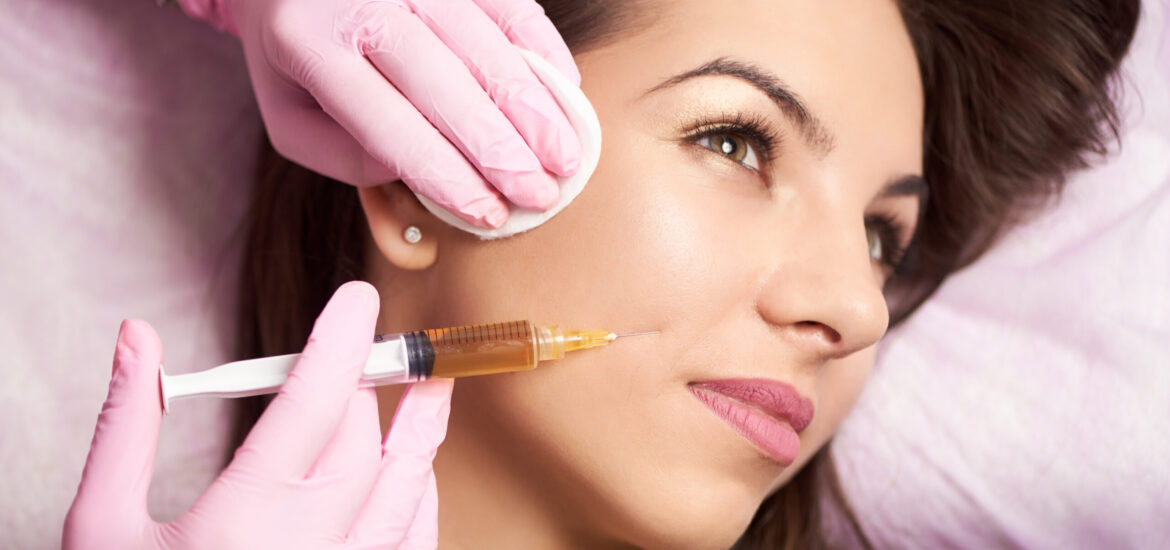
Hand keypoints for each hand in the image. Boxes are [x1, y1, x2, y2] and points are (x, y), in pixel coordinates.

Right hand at [64, 282, 454, 548]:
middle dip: (366, 388)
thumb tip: (140, 339)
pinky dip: (420, 503)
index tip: (358, 299)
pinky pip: (410, 547)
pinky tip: (421, 477)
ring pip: (403, 493)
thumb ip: (128, 426)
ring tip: (436, 387)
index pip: (309, 406)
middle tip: (372, 349)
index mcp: (241, 521)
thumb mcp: (102, 524)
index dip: (338, 343)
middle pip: (360, 444)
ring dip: (419, 435)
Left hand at [177, 0, 581, 227]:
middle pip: (447, 86)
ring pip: (485, 45)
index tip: (488, 215)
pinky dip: (542, 47)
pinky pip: (507, 2)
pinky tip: (565, 90)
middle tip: (542, 195)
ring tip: (566, 156)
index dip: (447, 178)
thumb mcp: (290, 113)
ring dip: (534, 107)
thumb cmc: (299, 52)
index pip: (391, 128)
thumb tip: (414, 173)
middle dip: (502, 151)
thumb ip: (342, 156)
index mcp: (310, 46)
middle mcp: (362, 0)